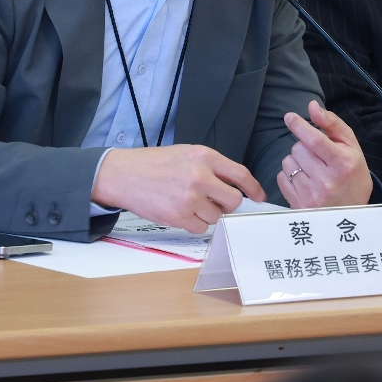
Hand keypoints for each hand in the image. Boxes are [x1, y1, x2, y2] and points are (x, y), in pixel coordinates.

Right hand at [92, 145, 265, 233]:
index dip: (253, 188)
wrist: (123, 175)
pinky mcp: (179, 216)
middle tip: (213, 201)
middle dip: (226, 204)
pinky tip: (179, 212)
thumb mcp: (185, 153)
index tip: (258, 196)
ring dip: (207, 214)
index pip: (240, 175)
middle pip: (233, 200)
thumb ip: (211, 167)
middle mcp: (200, 176)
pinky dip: (194, 223)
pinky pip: (200, 228)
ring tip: (187, 202)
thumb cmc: (153, 164)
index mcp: (204, 156)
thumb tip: (233, 187)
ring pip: (216, 216)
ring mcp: (190, 198)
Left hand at [277, 101, 373, 208]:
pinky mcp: (298, 205)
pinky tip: (304, 181)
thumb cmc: (352, 174)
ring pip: (288, 162)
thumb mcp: (351, 147)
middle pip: (298, 149)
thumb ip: (332, 124)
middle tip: (317, 157)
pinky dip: (289, 175)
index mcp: (343, 164)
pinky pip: (281, 178)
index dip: (299, 126)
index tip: (290, 117)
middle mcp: (327, 181)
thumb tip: (312, 106)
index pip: (315, 140)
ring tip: (312, 170)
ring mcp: (311, 195)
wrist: (352, 213)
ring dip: (296, 161)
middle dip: (303, 147)